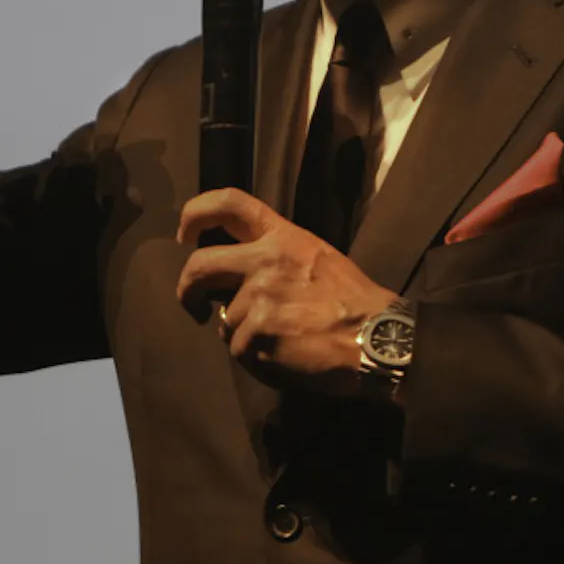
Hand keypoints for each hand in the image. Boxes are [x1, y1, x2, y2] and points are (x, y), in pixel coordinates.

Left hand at [175, 189, 397, 395]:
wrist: (377, 338)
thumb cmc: (352, 301)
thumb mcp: (318, 257)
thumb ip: (278, 256)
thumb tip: (239, 275)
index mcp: (283, 236)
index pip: (230, 204)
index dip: (196, 214)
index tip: (185, 234)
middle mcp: (265, 260)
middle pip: (199, 265)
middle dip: (187, 289)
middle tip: (193, 304)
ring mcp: (258, 297)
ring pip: (224, 320)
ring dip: (243, 335)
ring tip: (281, 341)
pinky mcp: (256, 334)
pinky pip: (239, 351)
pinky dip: (256, 359)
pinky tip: (286, 357)